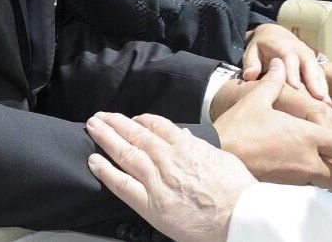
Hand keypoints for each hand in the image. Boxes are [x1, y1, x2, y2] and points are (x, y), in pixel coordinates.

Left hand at [87, 112, 251, 241]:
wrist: (239, 214)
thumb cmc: (235, 189)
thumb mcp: (220, 158)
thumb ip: (199, 147)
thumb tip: (186, 137)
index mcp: (187, 146)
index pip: (158, 126)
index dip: (141, 120)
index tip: (132, 118)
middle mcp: (169, 158)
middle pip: (137, 135)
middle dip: (116, 123)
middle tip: (100, 116)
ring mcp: (158, 180)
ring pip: (126, 154)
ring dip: (106, 138)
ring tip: (93, 128)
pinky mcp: (151, 204)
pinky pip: (122, 185)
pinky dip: (106, 171)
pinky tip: (94, 161)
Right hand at [214, 58, 331, 186]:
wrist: (217, 156)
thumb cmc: (238, 127)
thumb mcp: (257, 98)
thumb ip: (274, 81)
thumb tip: (279, 65)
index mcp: (307, 136)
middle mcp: (307, 161)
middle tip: (326, 154)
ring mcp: (295, 179)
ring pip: (321, 185)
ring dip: (321, 175)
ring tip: (309, 160)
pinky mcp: (282, 190)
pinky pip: (304, 191)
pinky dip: (305, 183)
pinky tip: (291, 168)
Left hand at [242, 23, 329, 102]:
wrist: (275, 35)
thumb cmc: (261, 47)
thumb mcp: (251, 51)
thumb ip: (250, 63)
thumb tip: (249, 75)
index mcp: (283, 45)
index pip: (288, 57)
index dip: (292, 71)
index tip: (294, 87)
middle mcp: (299, 50)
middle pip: (308, 64)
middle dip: (314, 80)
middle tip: (319, 98)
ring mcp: (309, 57)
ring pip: (317, 71)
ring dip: (322, 87)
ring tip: (327, 105)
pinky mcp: (314, 65)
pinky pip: (321, 77)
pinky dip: (325, 90)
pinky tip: (328, 105)